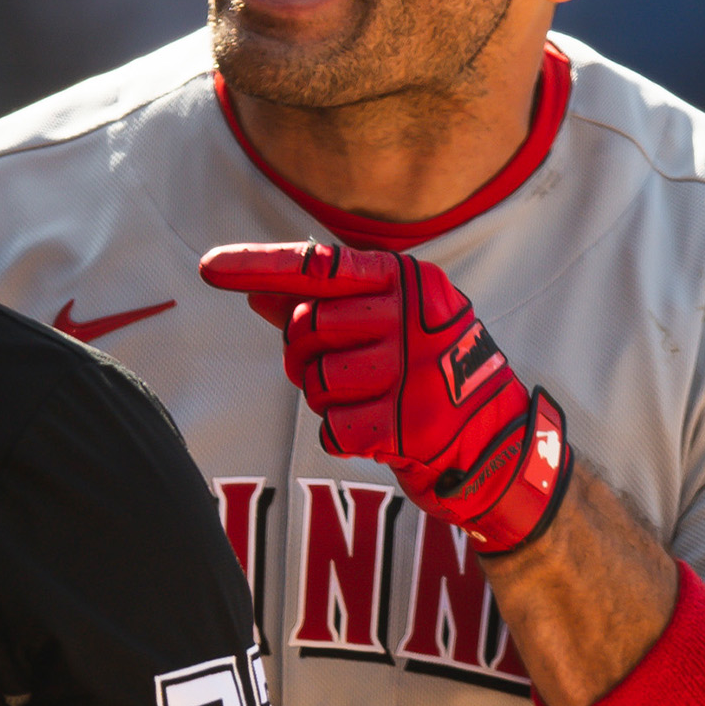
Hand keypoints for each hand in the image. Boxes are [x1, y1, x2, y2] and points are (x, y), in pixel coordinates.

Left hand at [199, 241, 567, 552]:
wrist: (496, 440)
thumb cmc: (428, 372)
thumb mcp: (389, 324)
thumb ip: (325, 304)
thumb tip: (256, 290)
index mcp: (408, 280)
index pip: (319, 265)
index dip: (259, 265)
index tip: (208, 268)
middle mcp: (412, 317)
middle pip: (307, 326)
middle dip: (305, 354)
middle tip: (341, 371)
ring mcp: (413, 370)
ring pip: (315, 380)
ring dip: (325, 398)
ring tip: (367, 400)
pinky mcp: (409, 424)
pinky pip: (332, 428)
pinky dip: (343, 436)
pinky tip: (378, 430)